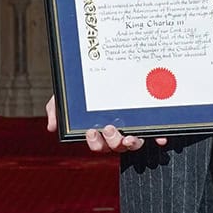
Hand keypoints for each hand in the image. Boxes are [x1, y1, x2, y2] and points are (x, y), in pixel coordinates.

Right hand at [46, 95, 166, 151]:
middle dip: (113, 142)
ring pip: (134, 144)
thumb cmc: (83, 87)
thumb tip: (52, 127)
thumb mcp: (65, 96)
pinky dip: (159, 139)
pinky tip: (161, 138)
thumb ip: (55, 110)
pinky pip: (155, 134)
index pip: (97, 144)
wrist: (103, 64)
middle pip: (116, 147)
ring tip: (129, 136)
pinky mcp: (148, 120)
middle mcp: (117, 132)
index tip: (91, 131)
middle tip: (109, 127)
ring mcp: (133, 127)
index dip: (95, 143)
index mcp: (99, 130)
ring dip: (132, 144)